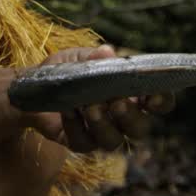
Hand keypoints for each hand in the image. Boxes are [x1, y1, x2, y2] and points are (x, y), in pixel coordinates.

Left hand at [23, 45, 175, 152]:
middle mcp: (121, 118)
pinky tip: (67, 110)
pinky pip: (83, 142)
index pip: (159, 103)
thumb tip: (107, 53)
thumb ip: (95, 57)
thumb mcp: (79, 58)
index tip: (152, 96)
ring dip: (103, 124)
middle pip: (140, 129)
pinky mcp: (79, 143)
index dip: (162, 102)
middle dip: (130, 117)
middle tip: (116, 103)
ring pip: (113, 141)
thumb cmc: (66, 71)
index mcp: (131, 94)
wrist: (34, 88)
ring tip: (89, 106)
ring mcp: (101, 133)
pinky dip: (75, 126)